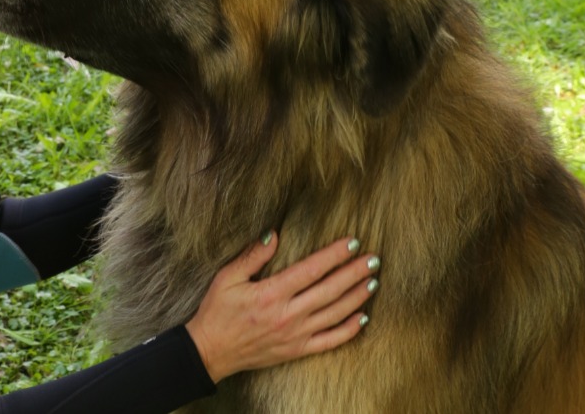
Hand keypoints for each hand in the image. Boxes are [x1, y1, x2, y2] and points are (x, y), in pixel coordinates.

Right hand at [184, 230, 378, 382]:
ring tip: (373, 281)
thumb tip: (275, 234)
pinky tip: (362, 317)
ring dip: (357, 297)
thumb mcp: (227, 278)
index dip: (335, 254)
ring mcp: (295, 335)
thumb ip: (253, 256)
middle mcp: (288, 315)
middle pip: (330, 290)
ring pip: (335, 314)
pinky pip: (330, 341)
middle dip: (355, 272)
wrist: (210, 351)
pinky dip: (349, 330)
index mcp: (271, 293)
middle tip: (374, 259)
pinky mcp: (297, 350)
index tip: (353, 241)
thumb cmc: (217, 311)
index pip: (312, 269)